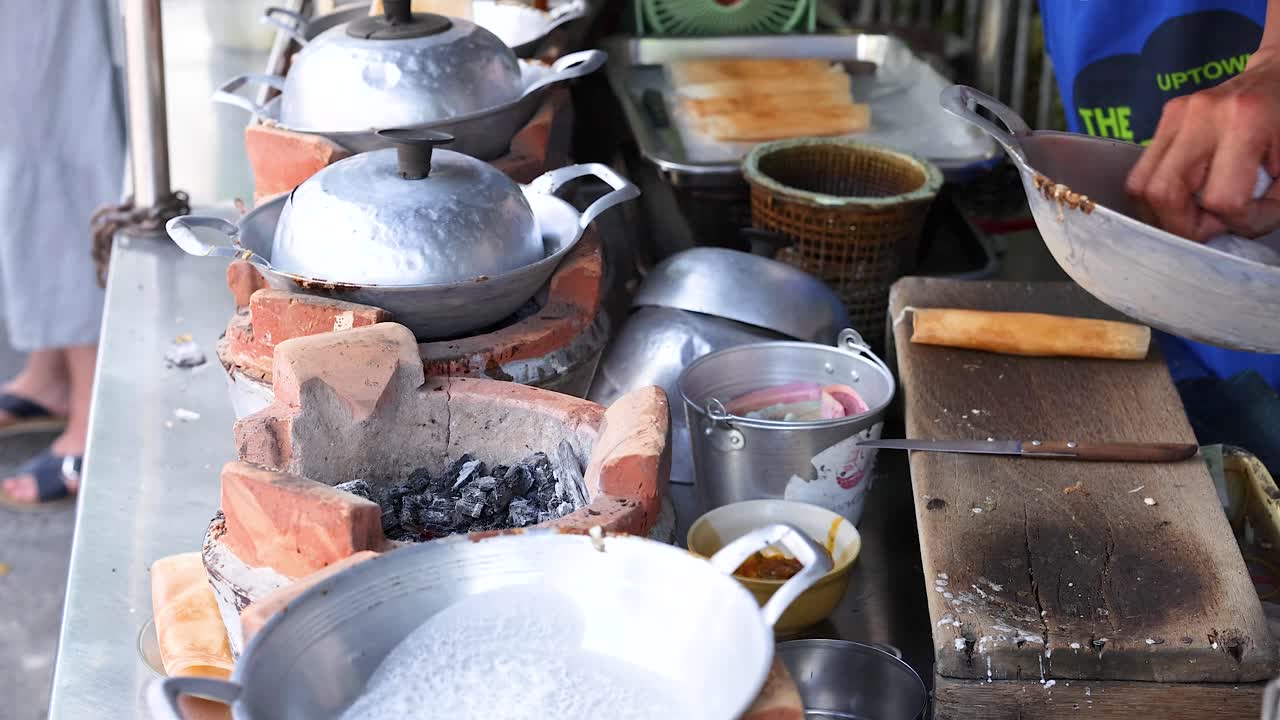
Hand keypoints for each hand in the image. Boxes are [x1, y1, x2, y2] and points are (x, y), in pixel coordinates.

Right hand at [1125, 50, 1279, 240]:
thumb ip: (1267, 207)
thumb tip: (1225, 232)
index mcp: (1246, 120)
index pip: (1222, 198)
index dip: (1238, 220)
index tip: (1254, 216)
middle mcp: (1201, 114)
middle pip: (1163, 193)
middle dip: (1183, 226)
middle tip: (1210, 227)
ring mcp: (1176, 114)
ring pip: (1140, 186)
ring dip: (1164, 212)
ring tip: (1195, 212)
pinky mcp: (1165, 118)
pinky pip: (1143, 172)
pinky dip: (1161, 194)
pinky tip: (1187, 194)